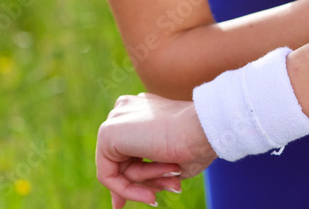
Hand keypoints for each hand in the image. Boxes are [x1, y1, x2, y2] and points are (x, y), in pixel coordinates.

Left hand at [96, 92, 215, 206]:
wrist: (201, 128)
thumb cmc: (195, 145)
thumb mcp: (167, 163)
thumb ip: (145, 175)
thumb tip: (118, 201)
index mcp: (143, 109)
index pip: (127, 150)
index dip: (133, 179)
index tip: (148, 198)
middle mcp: (127, 110)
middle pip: (123, 162)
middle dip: (141, 184)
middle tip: (156, 200)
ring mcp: (116, 118)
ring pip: (120, 169)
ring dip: (146, 182)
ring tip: (171, 175)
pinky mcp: (107, 132)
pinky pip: (109, 175)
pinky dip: (129, 190)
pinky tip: (152, 193)